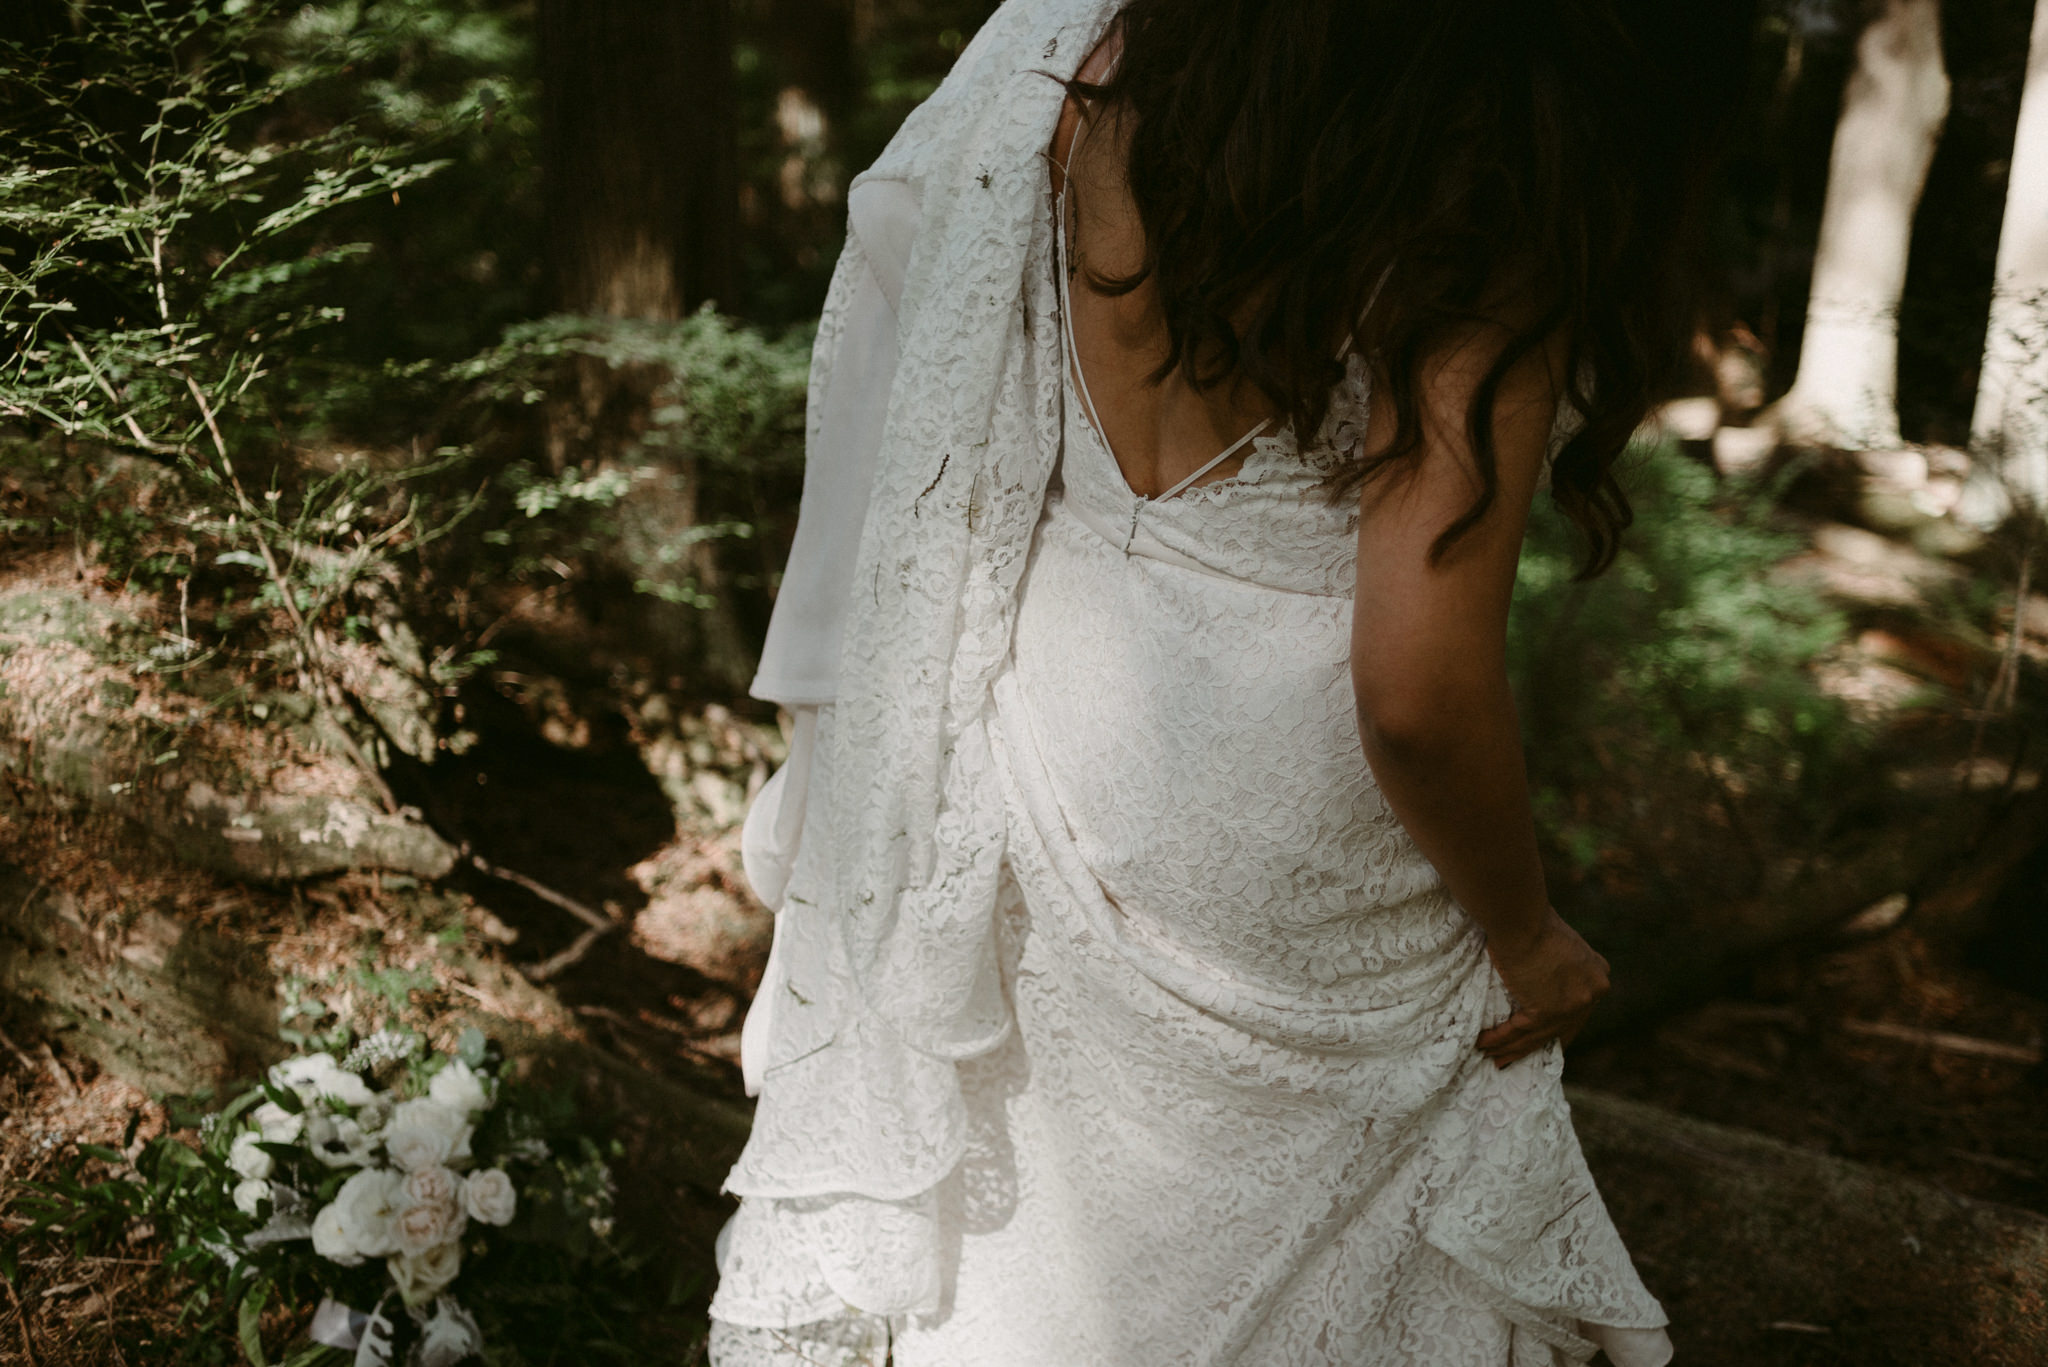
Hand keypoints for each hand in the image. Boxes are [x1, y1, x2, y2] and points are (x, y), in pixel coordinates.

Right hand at [1475, 909, 1609, 1068]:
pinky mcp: (1548, 1010)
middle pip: (1559, 1030)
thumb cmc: (1529, 919)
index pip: (1578, 1012)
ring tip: (1493, 1058)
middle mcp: (1592, 993)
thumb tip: (1539, 977)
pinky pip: (1520, 1030)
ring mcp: (1573, 1004)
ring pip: (1537, 1036)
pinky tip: (1484, 1044)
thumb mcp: (1556, 943)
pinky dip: (1500, 1039)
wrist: (1520, 917)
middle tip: (1512, 1059)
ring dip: (1512, 1049)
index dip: (1558, 1030)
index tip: (1540, 1042)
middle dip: (1534, 1047)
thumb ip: (1557, 964)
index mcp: (1597, 976)